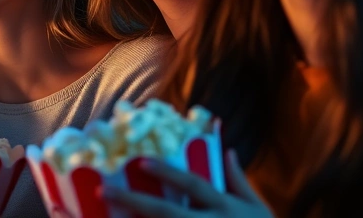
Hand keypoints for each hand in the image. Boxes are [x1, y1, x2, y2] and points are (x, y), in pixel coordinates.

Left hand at [101, 149, 272, 217]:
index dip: (168, 173)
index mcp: (223, 207)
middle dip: (134, 202)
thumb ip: (239, 180)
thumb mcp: (257, 207)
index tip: (141, 161)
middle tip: (105, 190)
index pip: (192, 185)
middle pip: (167, 214)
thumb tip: (227, 150)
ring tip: (105, 216)